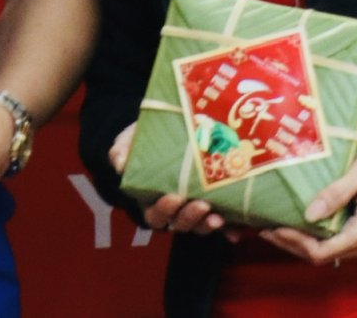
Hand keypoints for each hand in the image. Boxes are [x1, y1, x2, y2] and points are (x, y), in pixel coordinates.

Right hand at [102, 121, 231, 236]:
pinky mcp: (219, 199)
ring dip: (209, 224)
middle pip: (180, 223)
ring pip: (201, 224)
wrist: (176, 123)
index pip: (155, 214)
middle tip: (201, 205)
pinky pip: (226, 219)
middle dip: (189, 217)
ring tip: (218, 217)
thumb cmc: (148, 136)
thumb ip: (122, 150)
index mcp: (152, 197)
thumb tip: (120, 163)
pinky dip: (231, 228)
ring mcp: (197, 204)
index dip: (164, 211)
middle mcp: (176, 206)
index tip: (174, 197)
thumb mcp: (131, 139)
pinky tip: (236, 232)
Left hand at [259, 142, 356, 265]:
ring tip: (282, 229)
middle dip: (294, 245)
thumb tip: (309, 214)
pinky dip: (321, 243)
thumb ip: (336, 193)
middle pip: (323, 257)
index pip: (322, 251)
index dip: (294, 243)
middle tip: (268, 230)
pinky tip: (307, 231)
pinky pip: (342, 250)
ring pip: (332, 255)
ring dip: (305, 245)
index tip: (274, 228)